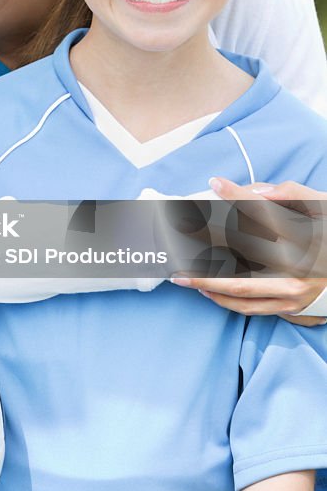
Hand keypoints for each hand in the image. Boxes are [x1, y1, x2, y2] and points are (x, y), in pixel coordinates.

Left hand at [171, 178, 326, 323]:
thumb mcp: (323, 208)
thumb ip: (291, 195)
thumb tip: (256, 192)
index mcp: (304, 237)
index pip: (262, 214)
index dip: (236, 196)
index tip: (215, 183)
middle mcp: (295, 266)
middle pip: (240, 255)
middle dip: (204, 247)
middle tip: (177, 238)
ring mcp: (291, 290)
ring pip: (238, 288)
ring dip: (205, 283)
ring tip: (181, 274)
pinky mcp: (289, 306)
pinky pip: (249, 306)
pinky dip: (224, 300)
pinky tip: (206, 290)